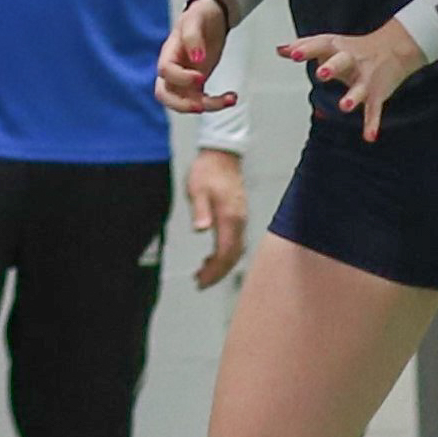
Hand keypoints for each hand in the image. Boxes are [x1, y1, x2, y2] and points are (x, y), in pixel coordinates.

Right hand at [157, 0, 241, 117]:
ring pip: (186, 102)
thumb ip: (193, 38)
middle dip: (182, 105)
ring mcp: (184, 78)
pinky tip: (232, 97)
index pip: (165, 71)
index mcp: (168, 52)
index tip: (201, 77)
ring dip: (208, 106)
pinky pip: (202, 100)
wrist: (212, 16)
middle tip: (201, 107)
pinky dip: (217, 103)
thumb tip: (197, 59)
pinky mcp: (198, 84)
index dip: (180, 78)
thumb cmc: (200, 16)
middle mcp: (173, 69)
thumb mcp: (195, 20)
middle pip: (164, 95)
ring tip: (231, 99)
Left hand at [185, 147, 247, 290]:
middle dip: (217, 273)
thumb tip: (201, 230)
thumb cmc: (207, 170)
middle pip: (232, 257)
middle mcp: (239, 222)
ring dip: (221, 265)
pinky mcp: (238, 215)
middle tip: (200, 282)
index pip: (225, 254)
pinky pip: (235, 242)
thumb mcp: (197, 189)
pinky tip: (211, 256)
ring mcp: (240, 219)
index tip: (200, 281)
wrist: (222, 154)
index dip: (215, 271)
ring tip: (202, 272)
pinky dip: (224, 254)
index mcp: (230, 218)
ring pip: (235, 251)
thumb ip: (200, 210)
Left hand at [282, 19, 423, 143]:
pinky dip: (372, 123)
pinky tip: (369, 136)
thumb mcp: (329, 44)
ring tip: (344, 107)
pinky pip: (374, 109)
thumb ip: (305, 47)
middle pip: (342, 62)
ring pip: (359, 88)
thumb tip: (280, 50)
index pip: (320, 45)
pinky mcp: (376, 94)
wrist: (394, 49)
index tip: (292, 54)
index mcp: (336, 48)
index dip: (306, 49)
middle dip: (332, 68)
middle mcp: (351, 61)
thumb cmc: (354, 47)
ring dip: (352, 97)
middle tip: (321, 74)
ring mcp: (365, 79)